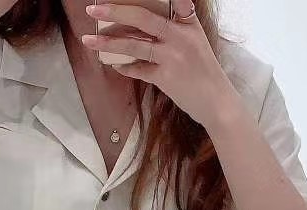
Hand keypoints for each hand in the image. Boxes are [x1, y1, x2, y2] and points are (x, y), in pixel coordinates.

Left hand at [81, 2, 239, 130]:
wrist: (217, 102)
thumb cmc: (204, 72)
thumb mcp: (196, 40)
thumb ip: (177, 25)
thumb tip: (146, 22)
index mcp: (187, 22)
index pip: (170, 0)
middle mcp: (179, 35)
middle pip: (142, 18)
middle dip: (115, 11)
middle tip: (93, 9)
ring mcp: (172, 56)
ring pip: (134, 44)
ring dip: (109, 42)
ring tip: (89, 40)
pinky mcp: (165, 77)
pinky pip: (138, 69)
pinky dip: (124, 67)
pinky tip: (114, 65)